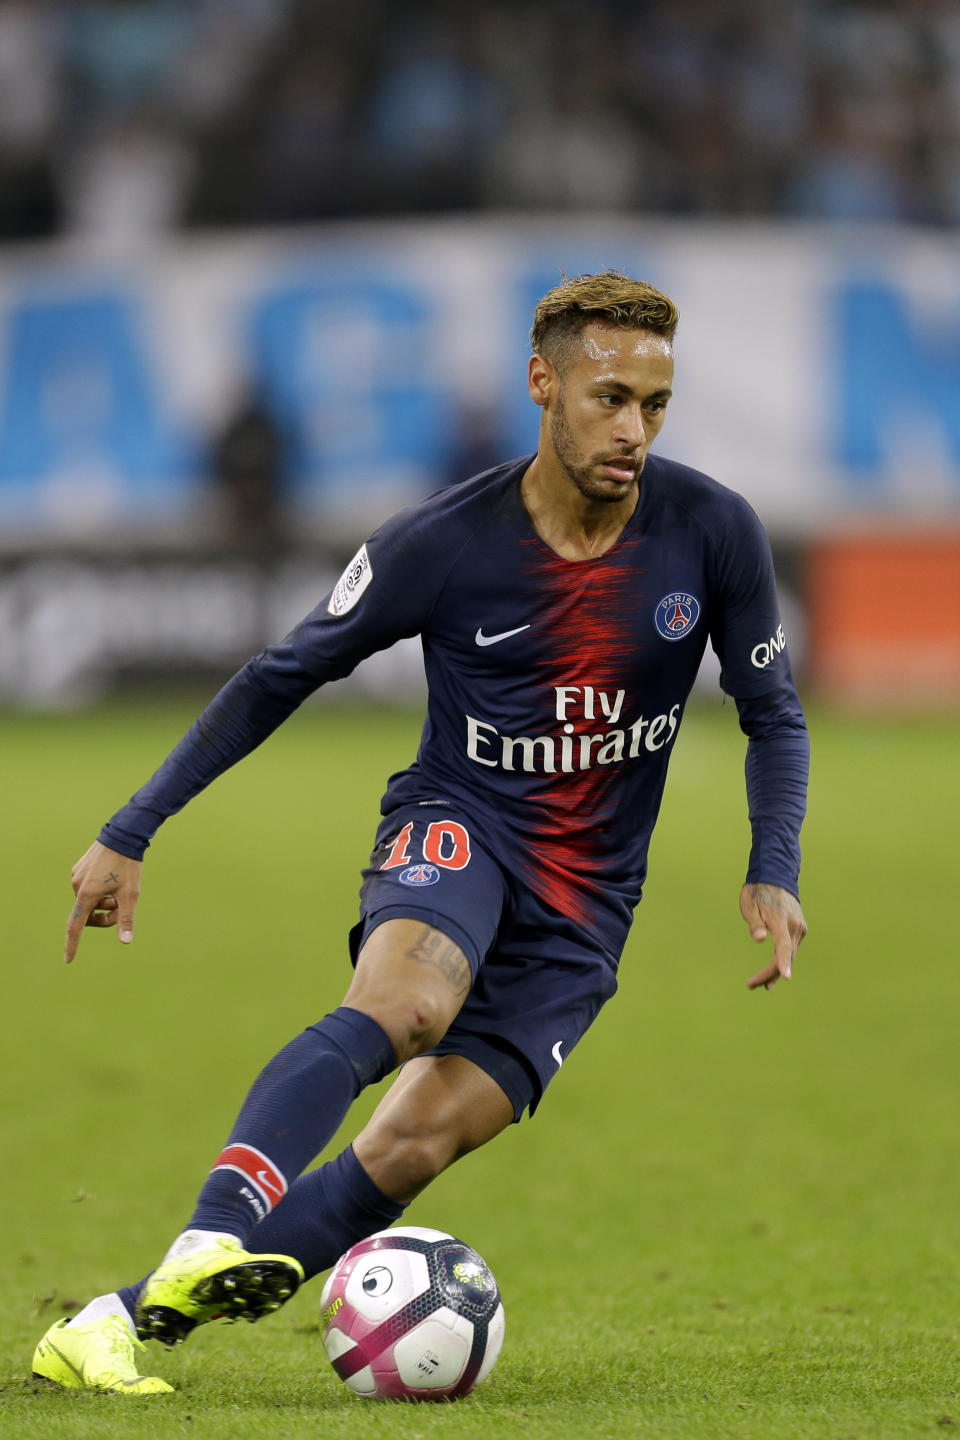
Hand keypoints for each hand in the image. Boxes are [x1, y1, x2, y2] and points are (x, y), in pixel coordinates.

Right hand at [65, 841, 141, 964]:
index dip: (72, 944)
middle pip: (87, 914)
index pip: (76, 926)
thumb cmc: (128, 866)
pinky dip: (99, 892)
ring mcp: (76, 876)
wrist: (123, 835)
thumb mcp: (130, 894)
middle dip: (103, 916)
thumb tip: (126, 941)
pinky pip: (88, 888)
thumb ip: (125, 919)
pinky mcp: (79, 868)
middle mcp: (77, 886)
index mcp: (86, 894)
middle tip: (121, 909)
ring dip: (103, 903)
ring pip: (89, 901)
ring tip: (119, 893)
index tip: (69, 959)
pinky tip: (112, 881)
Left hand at [740, 882, 806, 990]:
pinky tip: (775, 971)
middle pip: (785, 956)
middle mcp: (794, 925)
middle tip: (751, 985)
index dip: (783, 962)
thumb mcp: (749, 904)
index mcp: (780, 920)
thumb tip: (760, 939)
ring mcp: (799, 927)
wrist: (776, 877)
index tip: (786, 976)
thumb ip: (754, 923)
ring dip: (776, 970)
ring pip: (789, 955)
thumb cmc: (758, 892)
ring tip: (760, 984)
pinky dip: (783, 960)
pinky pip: (791, 949)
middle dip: (770, 973)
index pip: (783, 945)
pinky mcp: (800, 928)